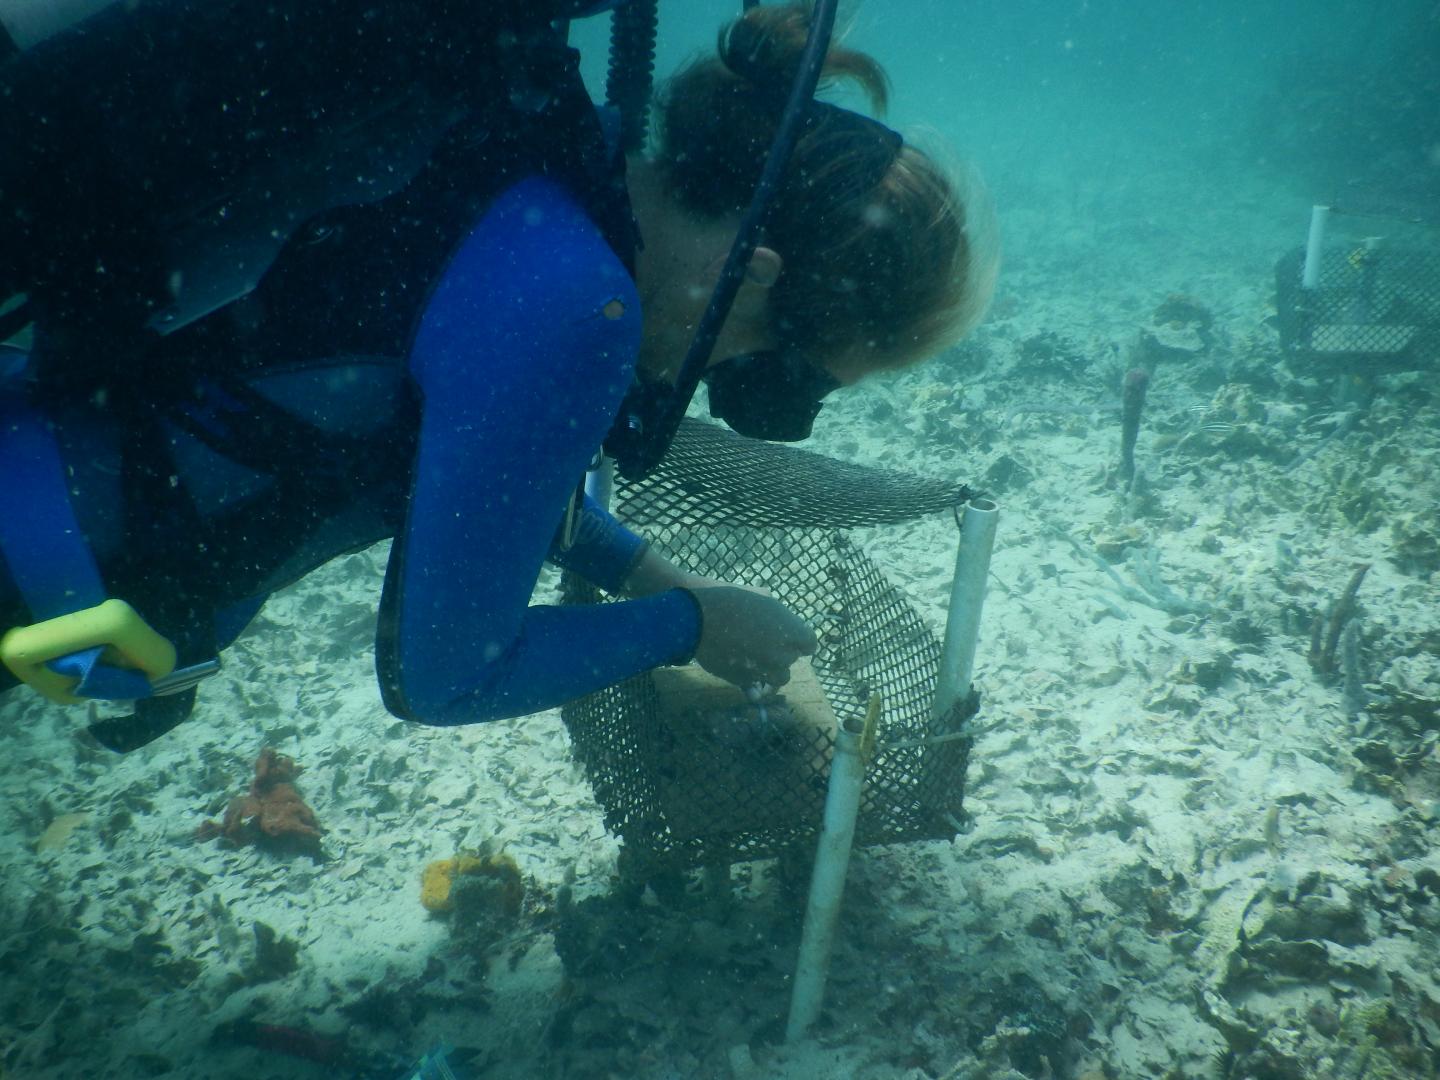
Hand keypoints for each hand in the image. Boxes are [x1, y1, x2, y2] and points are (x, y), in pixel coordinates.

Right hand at [682, 584, 816, 688]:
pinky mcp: (743, 681)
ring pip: (779, 678)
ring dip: (771, 670)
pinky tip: (746, 672)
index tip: (790, 637)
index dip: (800, 640)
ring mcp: (763, 670)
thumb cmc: (730, 599)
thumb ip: (779, 614)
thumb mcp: (762, 596)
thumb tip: (782, 625)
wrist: (696, 617)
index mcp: (791, 630)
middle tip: (764, 640)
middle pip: (792, 660)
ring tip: (756, 658)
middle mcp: (782, 654)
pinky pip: (756, 688)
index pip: (810, 644)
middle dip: (782, 652)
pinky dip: (753, 682)